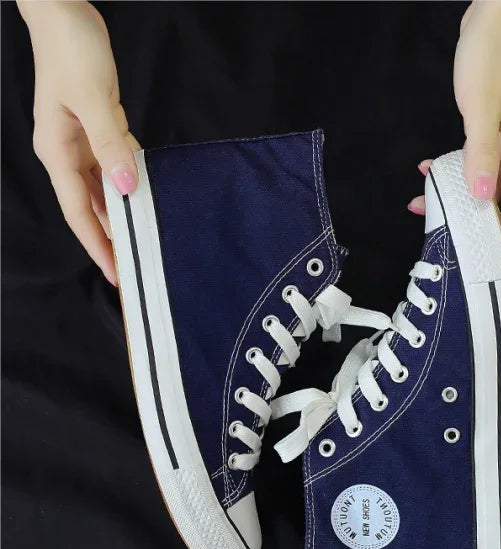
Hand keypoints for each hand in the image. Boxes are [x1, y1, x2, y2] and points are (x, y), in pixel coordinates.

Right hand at [19, 1, 139, 285]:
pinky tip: (144, 195)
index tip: (116, 273)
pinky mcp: (96, 129)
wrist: (64, 14)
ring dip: (121, 214)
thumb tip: (127, 188)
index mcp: (58, 153)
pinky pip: (114, 165)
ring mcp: (81, 143)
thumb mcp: (93, 99)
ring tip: (142, 240)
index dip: (97, 245)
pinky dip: (128, 182)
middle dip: (110, 239)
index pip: (78, 212)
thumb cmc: (71, 51)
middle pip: (90, 208)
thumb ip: (111, 145)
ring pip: (103, 190)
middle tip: (134, 267)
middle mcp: (67, 155)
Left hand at [408, 1, 500, 294]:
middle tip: (469, 266)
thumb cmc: (493, 55)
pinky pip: (475, 165)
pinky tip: (429, 175)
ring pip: (486, 188)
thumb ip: (479, 155)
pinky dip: (453, 174)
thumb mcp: (481, 108)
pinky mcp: (493, 131)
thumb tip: (479, 198)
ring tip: (428, 215)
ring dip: (460, 203)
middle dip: (487, 237)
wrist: (495, 15)